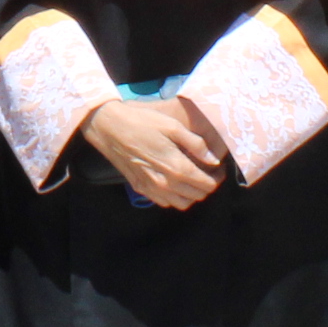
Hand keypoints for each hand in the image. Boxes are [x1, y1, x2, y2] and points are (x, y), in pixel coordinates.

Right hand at [82, 96, 226, 209]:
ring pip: (182, 203)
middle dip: (208, 185)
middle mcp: (166, 184)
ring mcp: (152, 190)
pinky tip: (174, 181)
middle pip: (197, 196)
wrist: (109, 128)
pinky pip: (165, 202)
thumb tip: (214, 159)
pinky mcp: (141, 189)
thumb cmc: (142, 122)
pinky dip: (175, 196)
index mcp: (177, 168)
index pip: (207, 185)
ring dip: (192, 194)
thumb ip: (196, 144)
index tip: (219, 167)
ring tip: (193, 177)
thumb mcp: (172, 126)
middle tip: (209, 170)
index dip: (218, 178)